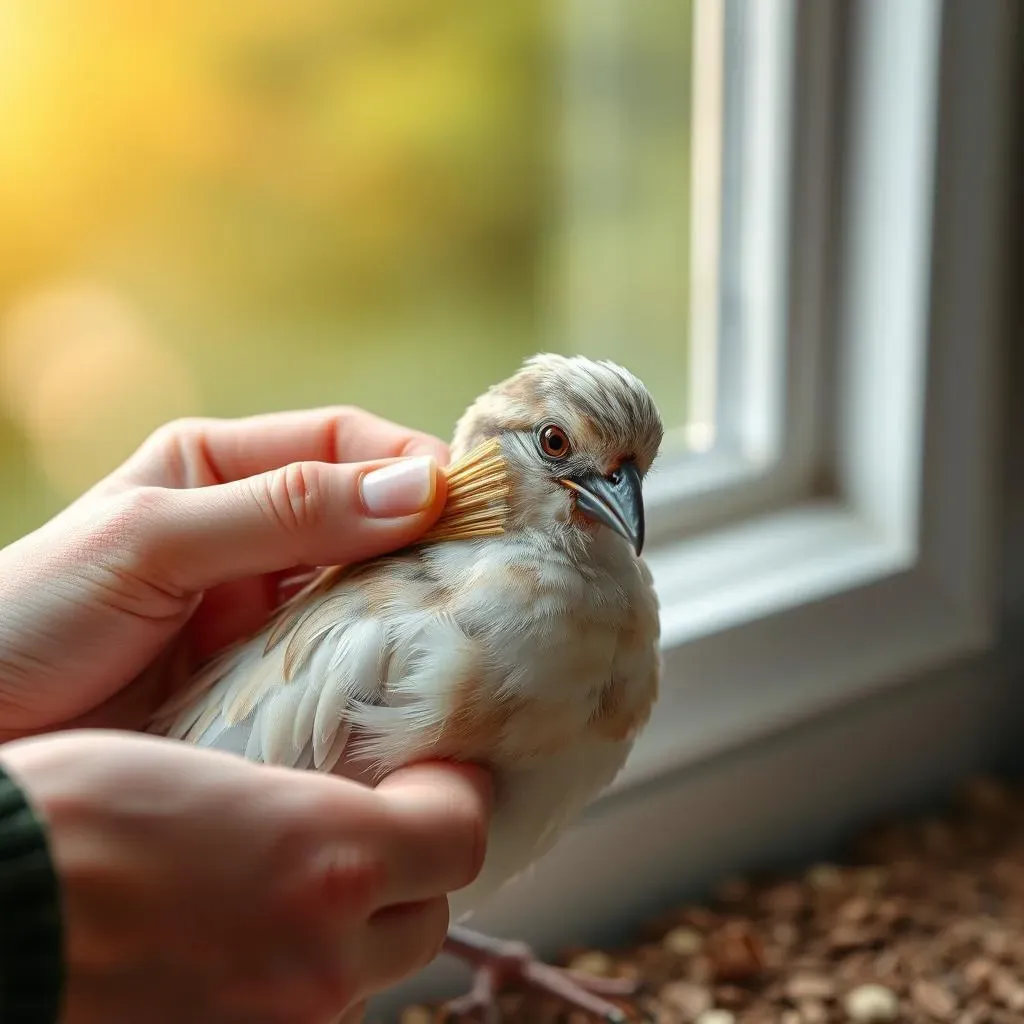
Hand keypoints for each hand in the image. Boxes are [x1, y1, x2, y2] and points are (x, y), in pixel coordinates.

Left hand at [0, 408, 448, 738]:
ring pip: (366, 593)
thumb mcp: (150, 542)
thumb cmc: (27, 619)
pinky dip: (382, 668)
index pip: (344, 444)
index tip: (475, 503)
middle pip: (368, 520)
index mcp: (218, 472)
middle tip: (494, 575)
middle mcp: (250, 534)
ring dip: (415, 608)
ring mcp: (261, 612)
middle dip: (431, 540)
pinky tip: (418, 683)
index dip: (414, 463)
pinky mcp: (265, 684)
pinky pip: (342, 663)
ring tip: (474, 631)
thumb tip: (418, 487)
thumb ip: (280, 510)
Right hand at [0, 731, 491, 1023]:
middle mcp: (321, 956)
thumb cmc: (67, 822)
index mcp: (325, 857)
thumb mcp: (211, 777)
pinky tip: (244, 943)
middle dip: (409, 873)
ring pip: (367, 977)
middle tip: (366, 831)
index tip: (437, 779)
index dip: (455, 799)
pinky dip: (296, 981)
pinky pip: (306, 1018)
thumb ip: (303, 808)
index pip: (459, 837)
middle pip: (428, 919)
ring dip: (352, 933)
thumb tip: (350, 814)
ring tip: (290, 889)